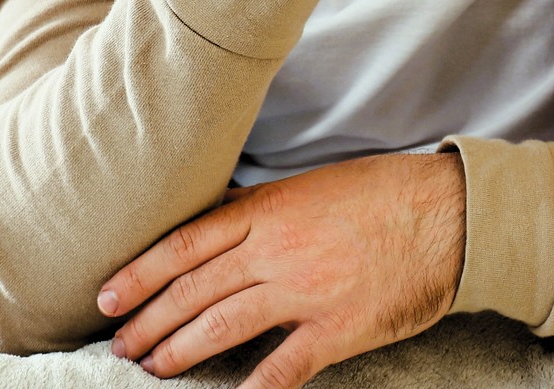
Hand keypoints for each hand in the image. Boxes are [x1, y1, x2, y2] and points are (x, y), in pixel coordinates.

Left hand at [97, 152, 466, 388]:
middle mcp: (275, 250)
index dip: (140, 273)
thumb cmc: (379, 195)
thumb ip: (258, 208)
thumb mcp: (307, 186)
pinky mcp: (338, 329)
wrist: (446, 214)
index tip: (107, 296)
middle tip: (118, 344)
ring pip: (223, 325)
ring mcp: (305, 290)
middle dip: (148, 319)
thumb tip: (212, 218)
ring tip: (151, 368)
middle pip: (193, 289)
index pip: (184, 245)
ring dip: (180, 350)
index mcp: (266, 211)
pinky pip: (284, 367)